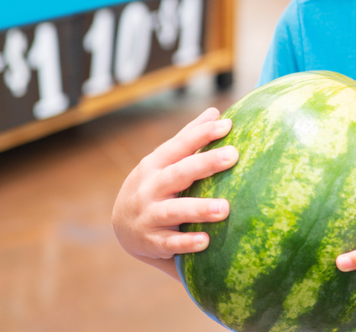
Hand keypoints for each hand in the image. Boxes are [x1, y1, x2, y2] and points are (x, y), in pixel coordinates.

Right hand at [111, 107, 237, 278]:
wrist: (122, 226)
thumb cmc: (155, 185)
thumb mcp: (165, 161)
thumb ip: (188, 139)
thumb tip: (215, 112)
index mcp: (155, 164)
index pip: (180, 145)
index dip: (202, 134)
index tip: (227, 125)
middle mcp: (150, 188)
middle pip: (178, 173)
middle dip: (205, 163)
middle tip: (233, 155)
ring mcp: (149, 215)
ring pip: (173, 210)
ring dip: (199, 208)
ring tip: (224, 208)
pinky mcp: (151, 242)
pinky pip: (169, 243)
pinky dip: (186, 243)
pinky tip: (206, 241)